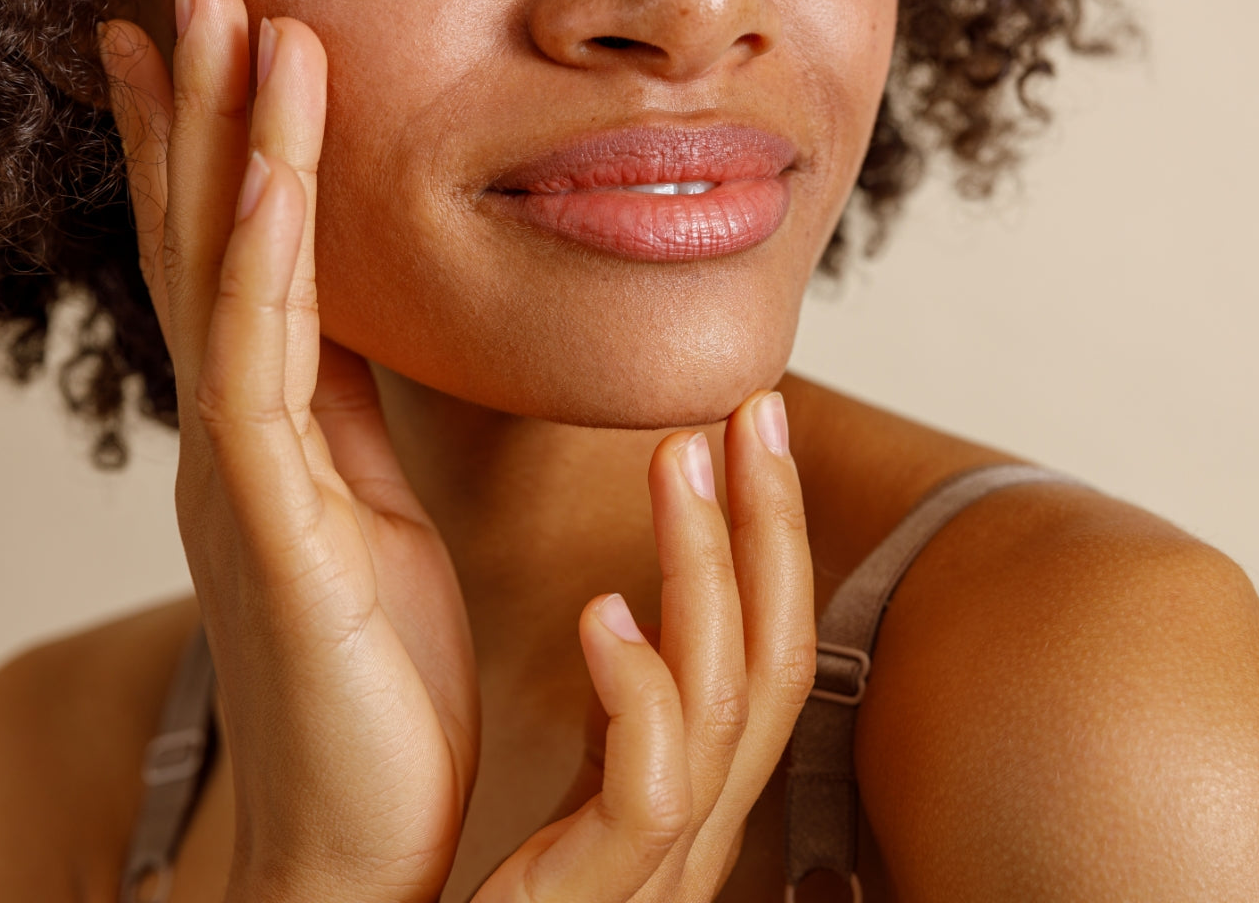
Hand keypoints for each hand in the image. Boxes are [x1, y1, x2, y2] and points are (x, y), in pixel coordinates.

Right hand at [100, 0, 477, 901]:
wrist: (356, 835)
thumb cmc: (379, 686)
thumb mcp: (378, 519)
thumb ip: (359, 427)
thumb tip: (368, 341)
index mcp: (276, 436)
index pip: (243, 267)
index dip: (221, 153)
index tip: (215, 51)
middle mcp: (241, 440)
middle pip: (210, 244)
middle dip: (202, 110)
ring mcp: (243, 477)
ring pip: (226, 280)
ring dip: (228, 143)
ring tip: (228, 19)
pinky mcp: (269, 526)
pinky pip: (260, 369)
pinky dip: (260, 261)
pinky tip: (263, 171)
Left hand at [472, 401, 817, 901]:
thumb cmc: (480, 877)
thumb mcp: (576, 767)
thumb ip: (615, 692)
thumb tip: (622, 599)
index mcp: (692, 771)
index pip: (766, 634)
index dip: (772, 526)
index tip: (749, 417)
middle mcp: (699, 813)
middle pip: (778, 650)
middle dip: (775, 519)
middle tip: (752, 405)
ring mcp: (658, 861)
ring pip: (727, 697)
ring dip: (709, 564)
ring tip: (676, 457)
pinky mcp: (598, 897)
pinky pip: (650, 791)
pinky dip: (641, 692)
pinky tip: (600, 615)